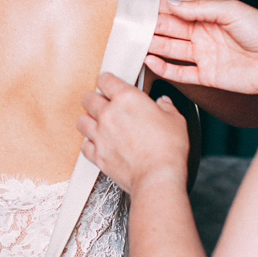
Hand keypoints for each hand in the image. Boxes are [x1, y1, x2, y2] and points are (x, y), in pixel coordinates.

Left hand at [78, 73, 188, 193]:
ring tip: (99, 124)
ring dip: (89, 120)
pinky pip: (85, 146)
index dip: (108, 81)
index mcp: (127, 99)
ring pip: (81, 120)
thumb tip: (163, 103)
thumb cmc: (168, 149)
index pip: (106, 79)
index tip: (111, 84)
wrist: (157, 177)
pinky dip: (90, 144)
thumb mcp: (175, 120)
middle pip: (88, 98)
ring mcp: (100, 135)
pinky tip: (99, 144)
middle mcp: (108, 114)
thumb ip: (166, 107)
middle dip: (95, 99)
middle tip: (105, 104)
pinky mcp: (97, 155)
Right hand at [146, 0, 257, 95]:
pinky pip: (180, 73)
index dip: (160, 8)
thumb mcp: (230, 10)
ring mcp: (205, 57)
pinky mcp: (207, 76)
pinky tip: (150, 61)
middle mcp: (204, 36)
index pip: (179, 11)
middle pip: (172, 31)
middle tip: (131, 25)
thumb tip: (171, 4)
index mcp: (210, 17)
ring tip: (135, 42)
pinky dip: (164, 68)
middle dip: (152, 27)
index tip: (140, 6)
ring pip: (172, 50)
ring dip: (154, 46)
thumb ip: (199, 8)